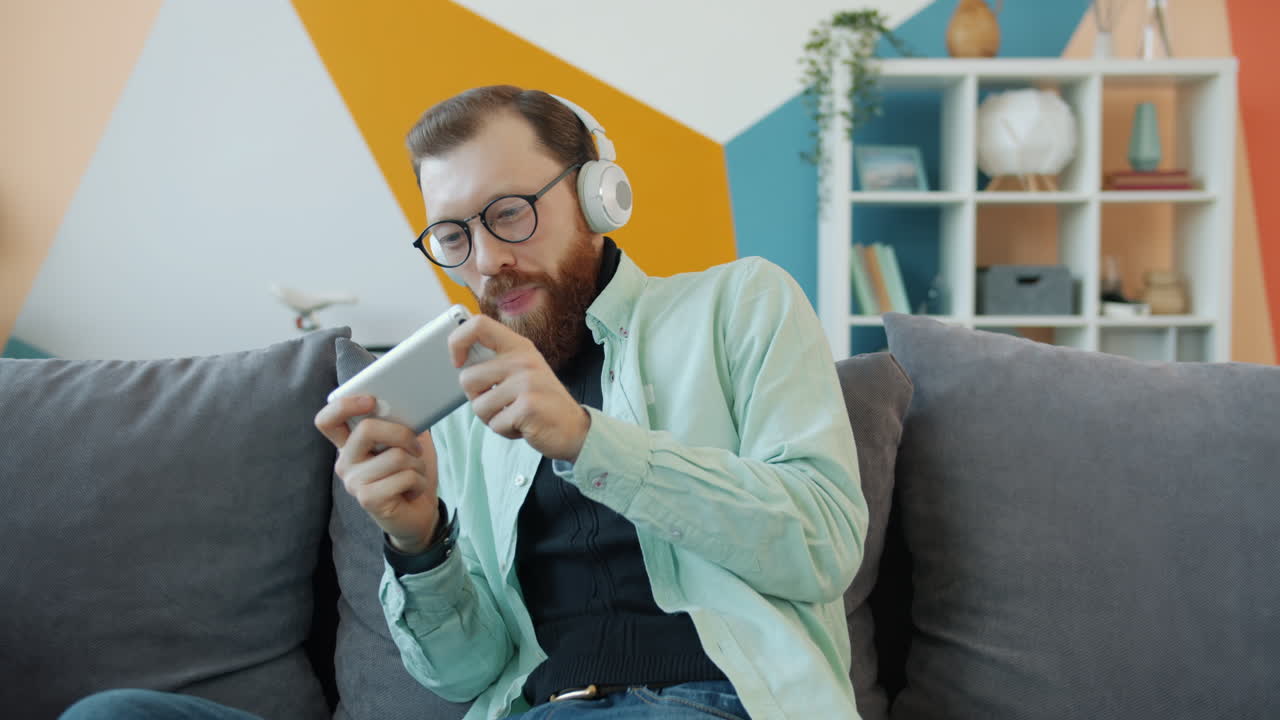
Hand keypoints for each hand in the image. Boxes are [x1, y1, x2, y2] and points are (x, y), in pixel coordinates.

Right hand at [314, 395, 439, 552]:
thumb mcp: (409, 441)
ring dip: (418, 464)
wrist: (421, 512)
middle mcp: (345, 462)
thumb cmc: (412, 471)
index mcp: (350, 444)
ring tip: (415, 474)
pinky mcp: (368, 499)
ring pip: (396, 456)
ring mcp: (354, 482)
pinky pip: (405, 477)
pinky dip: (419, 482)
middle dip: (402, 433)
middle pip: (366, 429)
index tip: (371, 400)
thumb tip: (410, 402)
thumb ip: (402, 421)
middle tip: (416, 447)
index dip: (344, 405)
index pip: (327, 420)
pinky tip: (413, 490)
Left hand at [450, 314, 590, 461]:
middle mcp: (523, 360)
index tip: (458, 362)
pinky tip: (524, 426)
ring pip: (478, 406)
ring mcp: (527, 382)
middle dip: (477, 399)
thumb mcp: (521, 373)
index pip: (478, 325)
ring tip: (515, 415)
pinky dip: (506, 431)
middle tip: (501, 404)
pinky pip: (495, 424)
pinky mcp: (528, 406)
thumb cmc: (540, 403)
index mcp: (519, 347)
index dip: (458, 341)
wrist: (574, 429)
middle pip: (467, 378)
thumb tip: (459, 361)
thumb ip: (495, 364)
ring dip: (492, 419)